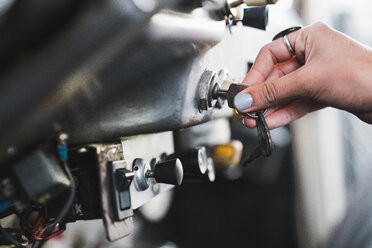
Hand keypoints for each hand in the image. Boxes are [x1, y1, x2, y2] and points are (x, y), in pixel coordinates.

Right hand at [234, 22, 371, 128]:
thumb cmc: (362, 74)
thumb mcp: (308, 80)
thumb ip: (273, 91)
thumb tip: (246, 97)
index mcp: (309, 37)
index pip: (270, 54)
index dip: (254, 74)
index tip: (243, 92)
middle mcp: (312, 54)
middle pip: (276, 76)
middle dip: (261, 95)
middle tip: (246, 109)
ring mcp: (318, 75)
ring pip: (285, 92)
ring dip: (269, 107)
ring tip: (254, 120)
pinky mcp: (323, 93)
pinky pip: (296, 102)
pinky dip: (283, 113)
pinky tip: (270, 121)